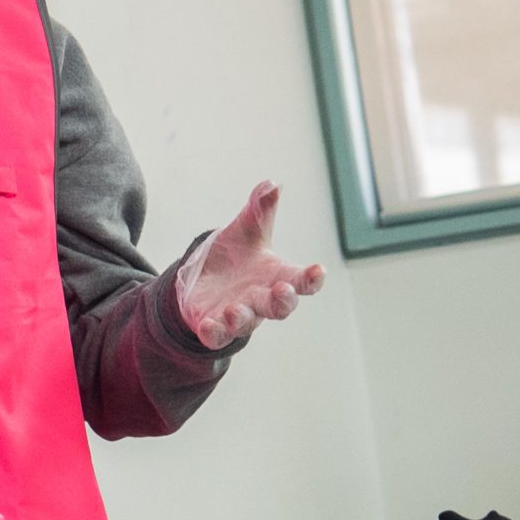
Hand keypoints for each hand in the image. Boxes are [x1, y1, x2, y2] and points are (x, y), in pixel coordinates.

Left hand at [174, 182, 325, 349]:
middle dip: (282, 301)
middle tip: (282, 291)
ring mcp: (238, 315)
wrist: (202, 276)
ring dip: (243, 318)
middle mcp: (262, 298)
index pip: (302, 280)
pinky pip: (216, 336)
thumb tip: (271, 184)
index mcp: (278, 276)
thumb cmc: (235, 254)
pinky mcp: (213, 325)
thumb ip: (260, 209)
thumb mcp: (246, 228)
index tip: (318, 270)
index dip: (312, 278)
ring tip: (235, 309)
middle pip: (280, 307)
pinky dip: (214, 333)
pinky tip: (208, 326)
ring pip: (247, 323)